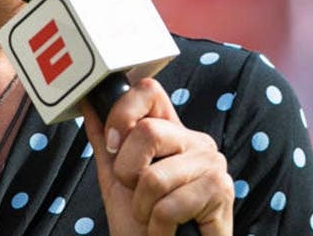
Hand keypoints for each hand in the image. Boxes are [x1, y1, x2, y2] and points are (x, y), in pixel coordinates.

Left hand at [81, 78, 233, 235]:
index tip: (113, 145)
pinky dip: (158, 227)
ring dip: (143, 208)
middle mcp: (195, 141)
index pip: (148, 91)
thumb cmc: (143, 223)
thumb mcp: (116, 177)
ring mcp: (211, 164)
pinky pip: (169, 206)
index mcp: (172, 132)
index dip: (122, 113)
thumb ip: (105, 140)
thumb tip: (90, 103)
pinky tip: (168, 230)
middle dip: (127, 172)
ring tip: (154, 218)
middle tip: (138, 195)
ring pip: (154, 177)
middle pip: (147, 131)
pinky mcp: (222, 190)